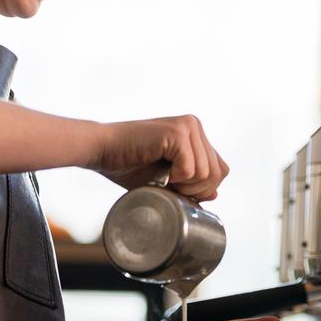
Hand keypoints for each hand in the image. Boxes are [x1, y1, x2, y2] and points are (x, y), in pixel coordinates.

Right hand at [85, 115, 228, 201]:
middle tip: (169, 186)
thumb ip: (191, 182)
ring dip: (184, 186)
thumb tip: (214, 195)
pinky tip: (158, 171)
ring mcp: (187, 126)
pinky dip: (175, 179)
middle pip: (217, 173)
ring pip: (207, 173)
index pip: (220, 169)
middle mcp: (194, 125)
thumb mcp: (166, 178)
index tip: (178, 189)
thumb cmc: (129, 165)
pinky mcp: (176, 132)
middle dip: (195, 190)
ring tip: (163, 178)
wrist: (100, 150)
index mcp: (195, 133)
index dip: (202, 189)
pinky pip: (191, 170)